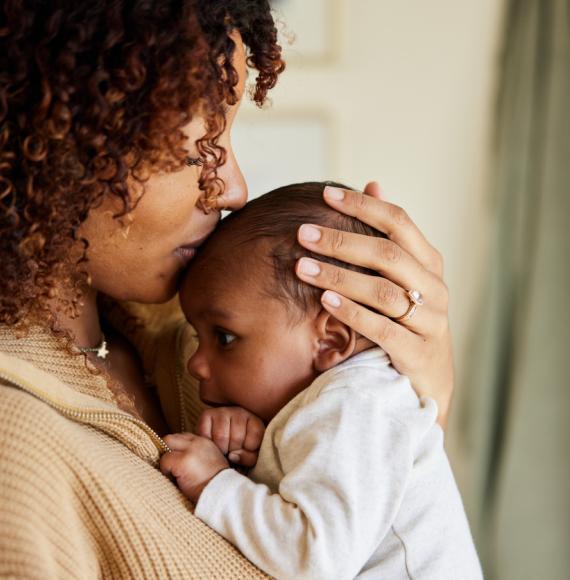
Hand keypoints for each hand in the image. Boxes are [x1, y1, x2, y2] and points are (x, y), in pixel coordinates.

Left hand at [160, 433, 228, 502]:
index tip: (178, 461)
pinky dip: (166, 470)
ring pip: (166, 444)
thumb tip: (180, 455)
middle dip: (168, 450)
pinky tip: (175, 480)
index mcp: (205, 442)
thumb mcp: (211, 461)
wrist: (222, 494)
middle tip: (172, 466)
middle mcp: (198, 442)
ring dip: (166, 459)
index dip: (177, 449)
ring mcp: (190, 450)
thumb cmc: (216, 483)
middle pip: (172, 437)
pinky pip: (164, 460)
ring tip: (174, 473)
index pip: (183, 437)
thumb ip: (198, 453)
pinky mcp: (182, 461)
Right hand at [196, 407, 265, 466]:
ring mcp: (223, 411)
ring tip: (223, 448)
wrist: (224, 438)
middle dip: (233, 451)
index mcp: (255, 420)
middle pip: (237, 438)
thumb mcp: (253, 455)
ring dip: (221, 448)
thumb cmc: (242, 448)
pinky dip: (208, 443)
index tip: (245, 451)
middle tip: (232, 450)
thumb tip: (232, 456)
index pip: (254, 439)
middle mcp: (240, 412)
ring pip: (221, 436)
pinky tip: (213, 443)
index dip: (249, 451)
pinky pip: (206, 434)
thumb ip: (249, 458)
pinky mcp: (207, 414)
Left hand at [296, 182, 453, 427]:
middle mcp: (434, 287)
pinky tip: (325, 300)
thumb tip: (374, 184)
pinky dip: (352, 312)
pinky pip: (383, 329)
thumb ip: (389, 235)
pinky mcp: (417, 353)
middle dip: (342, 240)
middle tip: (303, 233)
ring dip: (339, 276)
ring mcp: (430, 321)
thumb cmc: (409, 319)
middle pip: (387, 254)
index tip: (326, 193)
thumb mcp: (405, 276)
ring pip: (383, 291)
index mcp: (429, 263)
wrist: (429, 379)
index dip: (363, 206)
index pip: (399, 222)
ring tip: (302, 266)